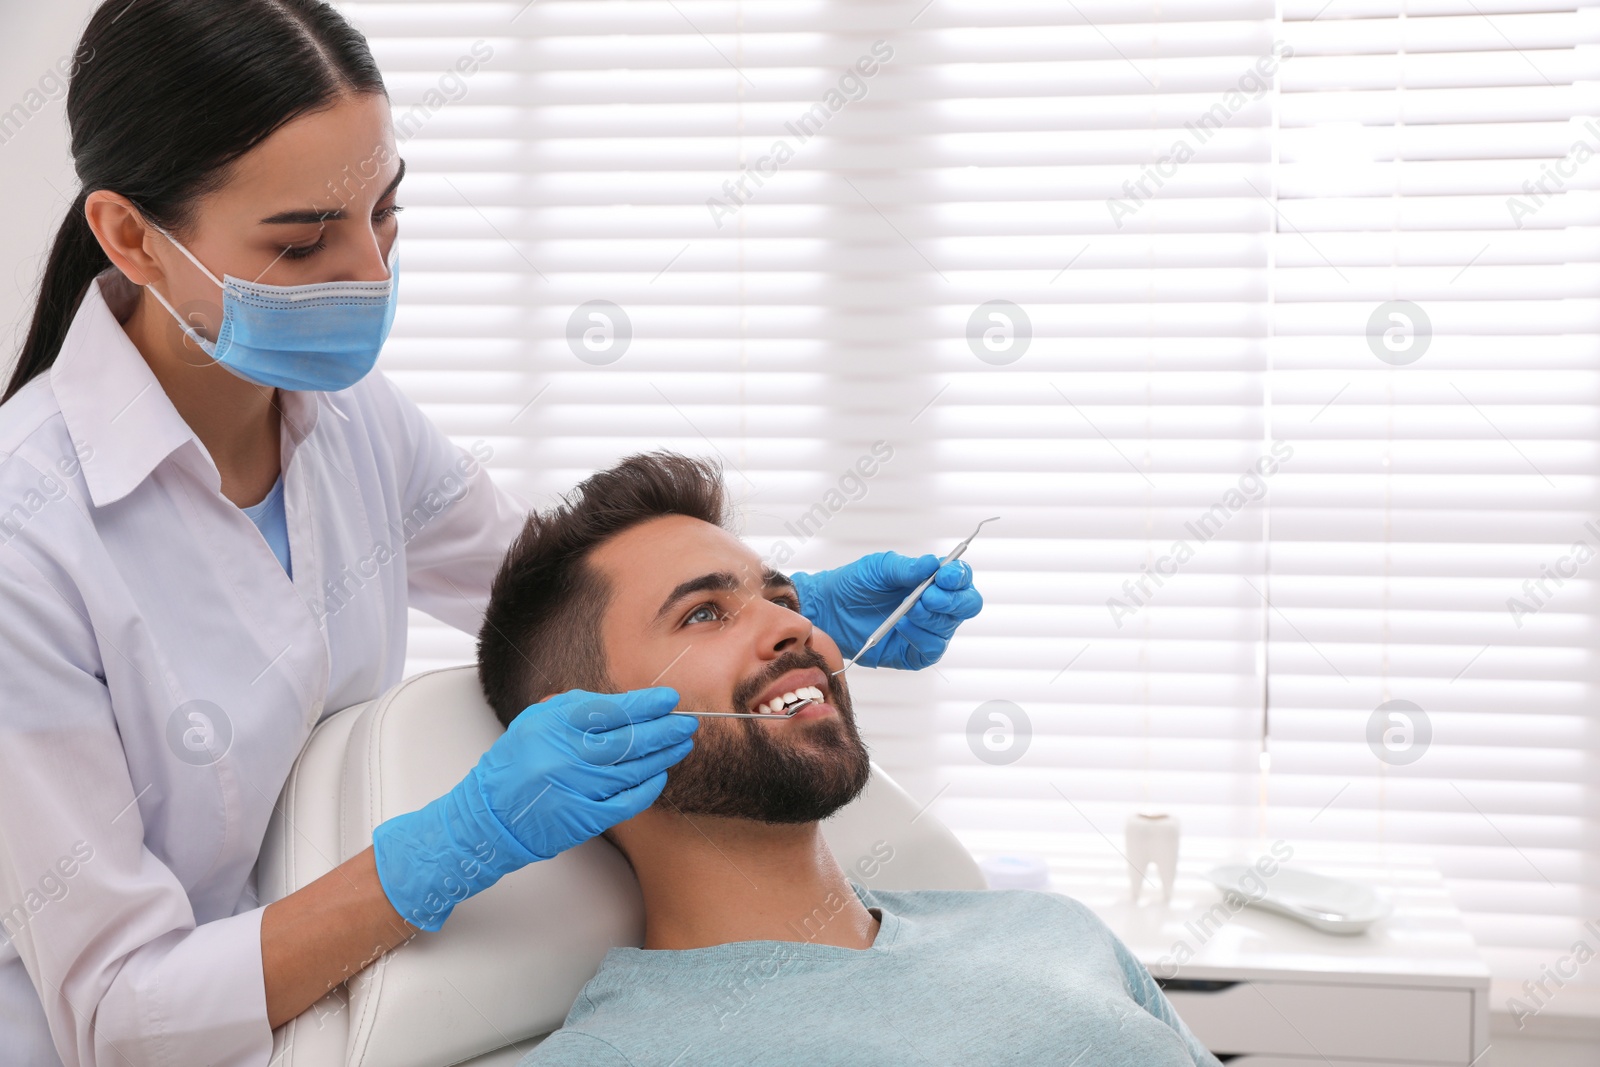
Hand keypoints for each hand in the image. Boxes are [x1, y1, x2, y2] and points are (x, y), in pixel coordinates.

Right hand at [371, 687, 696, 930]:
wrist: (488, 818)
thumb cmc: (514, 766)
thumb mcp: (536, 722)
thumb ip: (575, 707)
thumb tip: (624, 703)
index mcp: (554, 725)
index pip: (612, 709)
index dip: (645, 704)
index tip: (668, 698)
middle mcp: (566, 755)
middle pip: (629, 739)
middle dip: (664, 728)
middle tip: (686, 721)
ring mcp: (577, 788)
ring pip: (634, 769)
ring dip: (663, 755)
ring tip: (681, 744)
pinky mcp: (584, 818)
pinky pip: (628, 801)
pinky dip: (648, 788)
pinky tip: (661, 776)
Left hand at [790, 551, 982, 669]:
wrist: (829, 608)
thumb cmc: (855, 583)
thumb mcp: (880, 568)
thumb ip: (907, 568)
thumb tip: (934, 564)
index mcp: (932, 580)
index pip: (961, 578)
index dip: (959, 577)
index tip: (945, 576)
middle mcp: (935, 605)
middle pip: (967, 604)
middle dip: (952, 600)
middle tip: (928, 597)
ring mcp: (927, 629)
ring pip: (949, 627)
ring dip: (932, 618)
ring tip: (908, 611)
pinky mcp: (915, 652)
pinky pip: (933, 649)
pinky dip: (921, 638)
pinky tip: (903, 629)